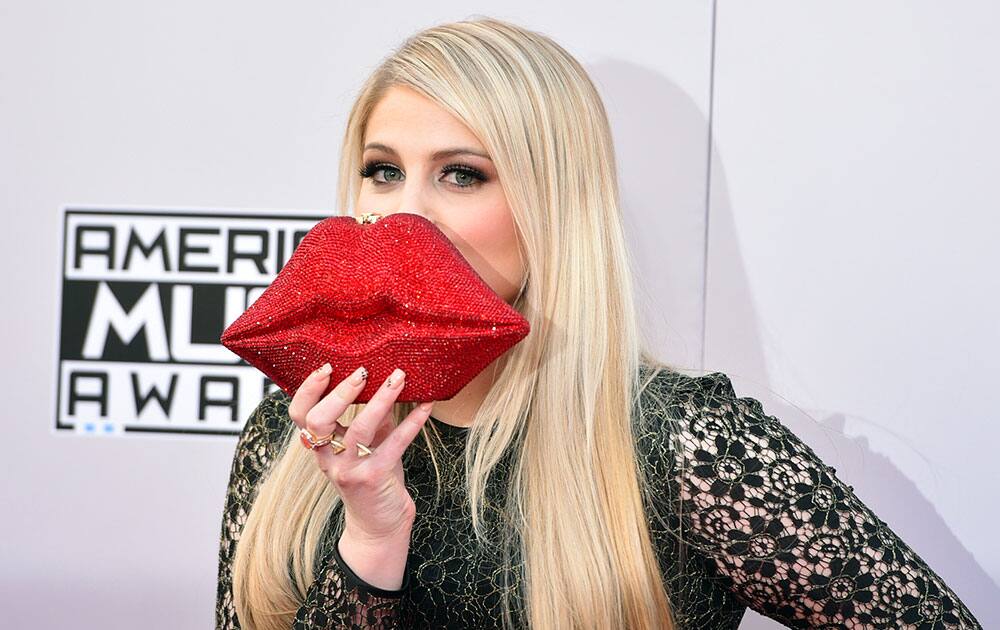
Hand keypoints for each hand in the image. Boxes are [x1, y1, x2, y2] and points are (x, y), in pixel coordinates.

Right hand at [287, 363, 433, 541]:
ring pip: (358, 429)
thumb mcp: (369, 446)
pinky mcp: (374, 478)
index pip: (300, 415)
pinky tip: (425, 407)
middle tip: (363, 372)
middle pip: (318, 420)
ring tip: (398, 378)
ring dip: (380, 399)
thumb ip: (373, 418)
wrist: (380, 527)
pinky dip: (411, 423)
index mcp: (322, 448)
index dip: (308, 390)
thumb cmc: (373, 481)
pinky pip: (394, 444)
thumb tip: (387, 383)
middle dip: (340, 392)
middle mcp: (329, 459)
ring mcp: (350, 469)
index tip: (326, 367)